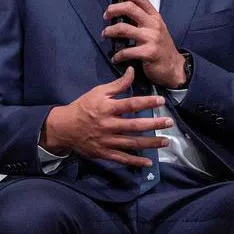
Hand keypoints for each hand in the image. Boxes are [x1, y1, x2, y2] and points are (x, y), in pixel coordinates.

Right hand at [41, 66, 172, 167]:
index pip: (130, 104)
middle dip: (154, 124)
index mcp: (107, 108)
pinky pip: (122, 158)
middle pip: (135, 125)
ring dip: (150, 143)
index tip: (161, 101)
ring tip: (165, 141)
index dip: (147, 102)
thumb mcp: (98, 92)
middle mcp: (108, 125)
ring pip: (132, 143)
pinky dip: (135, 161)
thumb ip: (117, 84)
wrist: (64, 127)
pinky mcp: (104, 153)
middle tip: (169, 122)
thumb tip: (132, 71)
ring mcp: (107, 140)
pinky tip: (148, 162)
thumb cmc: (83, 107)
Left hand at [103, 0, 185, 87]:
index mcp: (154, 16)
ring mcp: (151, 38)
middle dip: (112, 10)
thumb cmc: (161, 47)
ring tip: (105, 34)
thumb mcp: (156, 28)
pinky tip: (116, 58)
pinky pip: (126, 51)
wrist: (174, 67)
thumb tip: (122, 10)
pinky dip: (117, 55)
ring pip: (123, 28)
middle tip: (106, 16)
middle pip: (129, 8)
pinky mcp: (148, 53)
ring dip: (109, 31)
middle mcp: (154, 24)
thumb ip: (142, 18)